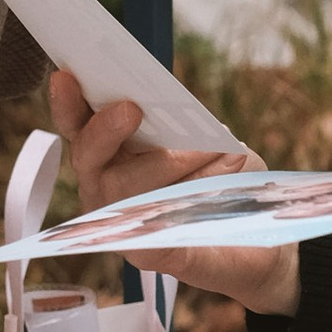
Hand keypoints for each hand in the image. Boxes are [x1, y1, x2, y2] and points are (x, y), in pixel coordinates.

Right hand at [39, 68, 296, 316]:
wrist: (266, 233)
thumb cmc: (229, 178)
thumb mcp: (210, 139)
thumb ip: (183, 124)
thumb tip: (171, 108)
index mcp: (113, 156)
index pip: (78, 127)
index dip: (68, 104)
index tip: (65, 76)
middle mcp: (107, 192)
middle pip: (88, 159)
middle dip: (105, 131)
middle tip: (130, 109)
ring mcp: (124, 228)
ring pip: (121, 191)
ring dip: (168, 163)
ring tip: (220, 149)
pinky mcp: (152, 255)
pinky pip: (157, 229)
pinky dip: (192, 197)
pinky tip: (220, 186)